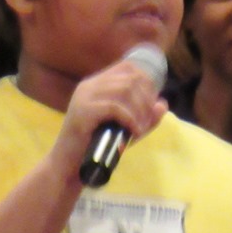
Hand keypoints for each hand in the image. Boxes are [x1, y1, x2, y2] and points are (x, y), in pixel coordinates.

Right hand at [50, 58, 167, 183]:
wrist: (68, 166)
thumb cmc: (95, 147)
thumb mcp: (125, 129)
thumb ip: (143, 117)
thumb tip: (162, 103)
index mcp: (96, 84)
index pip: (127, 66)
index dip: (146, 80)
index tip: (152, 101)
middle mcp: (89, 85)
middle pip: (130, 79)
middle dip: (146, 99)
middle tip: (148, 120)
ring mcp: (84, 97)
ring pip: (125, 90)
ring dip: (140, 110)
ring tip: (141, 128)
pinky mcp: (83, 112)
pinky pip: (115, 108)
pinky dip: (131, 120)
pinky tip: (134, 133)